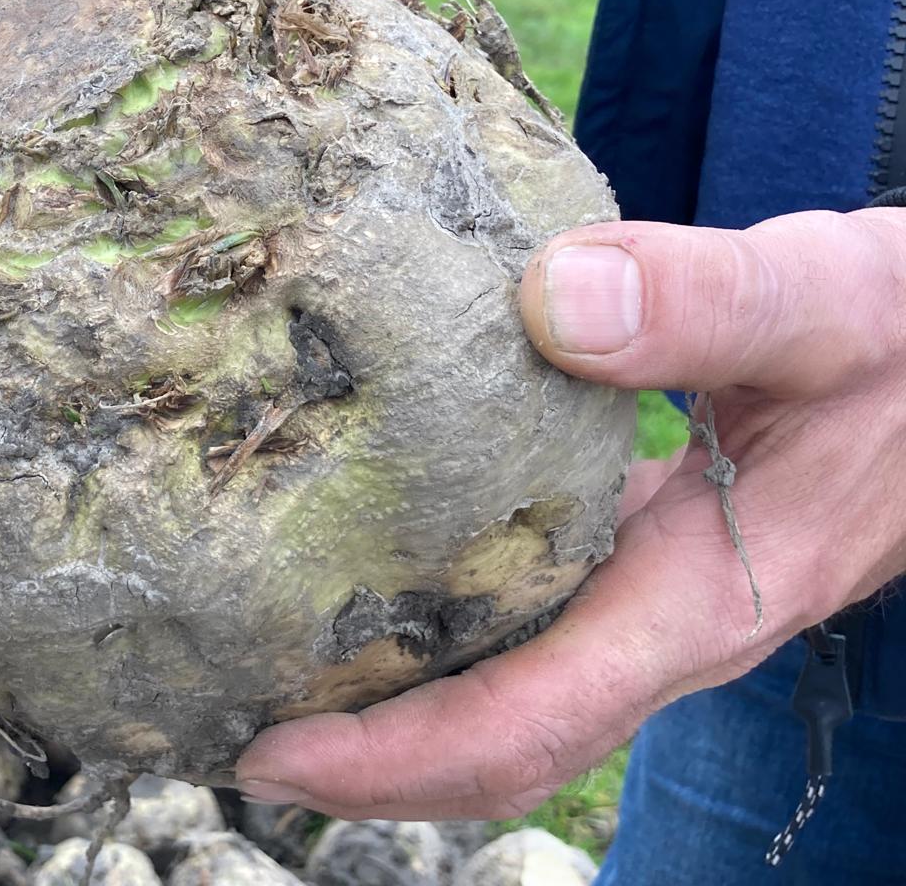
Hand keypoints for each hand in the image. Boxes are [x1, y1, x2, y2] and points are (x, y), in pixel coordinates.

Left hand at [234, 209, 905, 818]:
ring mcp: (655, 592)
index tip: (271, 755)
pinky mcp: (644, 548)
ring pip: (514, 681)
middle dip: (369, 757)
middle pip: (502, 731)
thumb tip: (551, 300)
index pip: (533, 717)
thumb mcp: (827, 302)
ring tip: (271, 664)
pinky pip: (531, 611)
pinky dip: (448, 616)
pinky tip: (382, 566)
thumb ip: (705, 301)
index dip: (396, 757)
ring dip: (398, 698)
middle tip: (231, 729)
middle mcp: (666, 619)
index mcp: (700, 596)